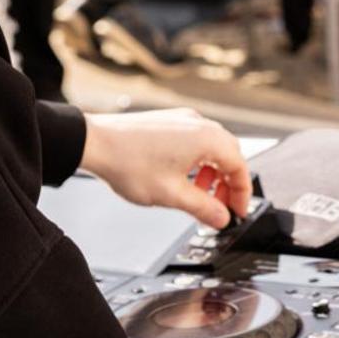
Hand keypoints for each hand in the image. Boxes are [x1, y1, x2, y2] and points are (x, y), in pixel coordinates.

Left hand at [80, 108, 250, 228]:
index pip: (240, 166)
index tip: (237, 211)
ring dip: (213, 173)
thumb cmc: (128, 163)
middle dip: (229, 183)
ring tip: (200, 194)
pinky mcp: (169, 120)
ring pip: (212, 147)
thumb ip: (203, 208)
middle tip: (221, 206)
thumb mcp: (171, 195)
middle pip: (229, 154)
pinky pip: (195, 140)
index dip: (243, 193)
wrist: (95, 143)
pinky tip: (183, 177)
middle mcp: (198, 124)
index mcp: (206, 138)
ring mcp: (183, 119)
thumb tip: (222, 218)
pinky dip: (198, 161)